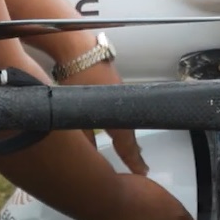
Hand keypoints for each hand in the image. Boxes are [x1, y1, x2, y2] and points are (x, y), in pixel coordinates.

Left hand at [59, 60, 147, 174]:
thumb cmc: (78, 80)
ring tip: (126, 144)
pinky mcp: (110, 80)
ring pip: (124, 117)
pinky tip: (110, 118)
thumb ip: (83, 138)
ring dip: (124, 131)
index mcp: (118, 117)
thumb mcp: (76, 116)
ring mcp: (118, 90)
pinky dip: (117, 116)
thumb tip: (87, 153)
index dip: (135, 161)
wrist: (77, 48)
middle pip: (130, 132)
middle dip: (131, 147)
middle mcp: (123, 104)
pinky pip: (118, 105)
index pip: (128, 146)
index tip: (143, 172)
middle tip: (137, 161)